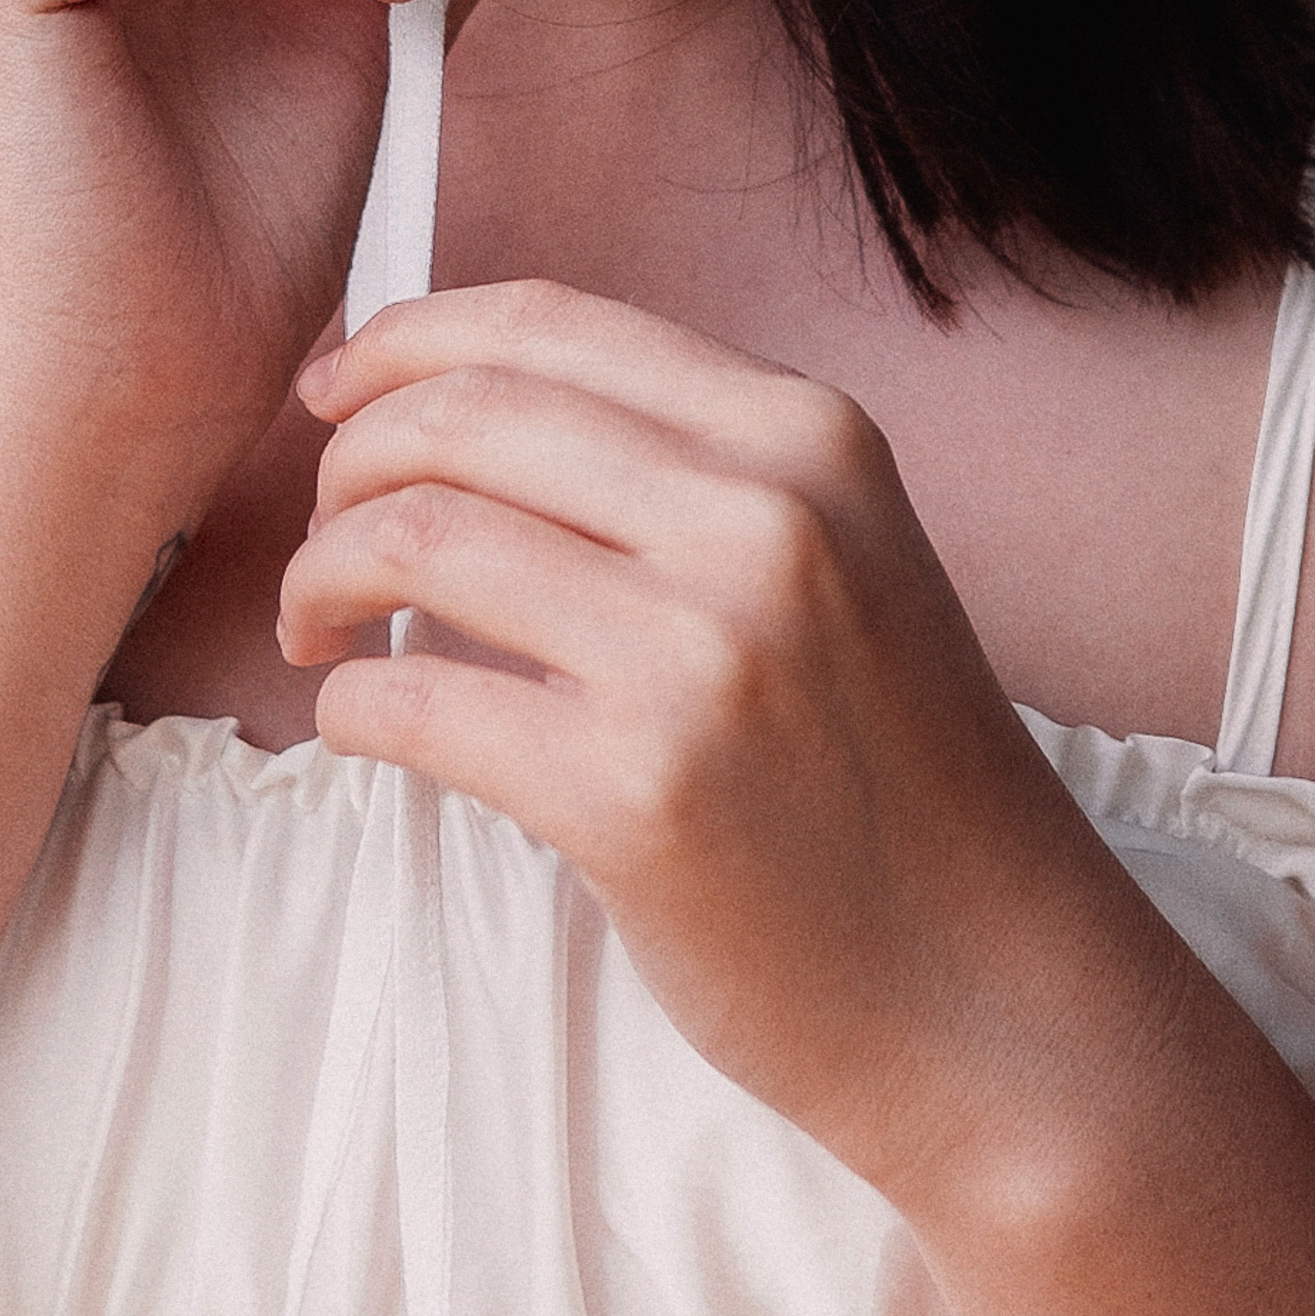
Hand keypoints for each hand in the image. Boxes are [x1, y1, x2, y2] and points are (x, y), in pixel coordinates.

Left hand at [281, 280, 1075, 1195]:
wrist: (996, 993)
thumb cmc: (892, 777)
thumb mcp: (841, 561)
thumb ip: (688, 471)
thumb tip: (454, 407)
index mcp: (809, 438)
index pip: (546, 322)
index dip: (403, 341)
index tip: (334, 388)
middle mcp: (763, 519)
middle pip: (459, 415)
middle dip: (342, 461)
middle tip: (322, 535)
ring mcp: (702, 656)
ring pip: (413, 539)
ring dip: (318, 576)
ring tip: (318, 628)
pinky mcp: (635, 796)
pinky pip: (408, 699)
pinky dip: (347, 702)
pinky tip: (364, 720)